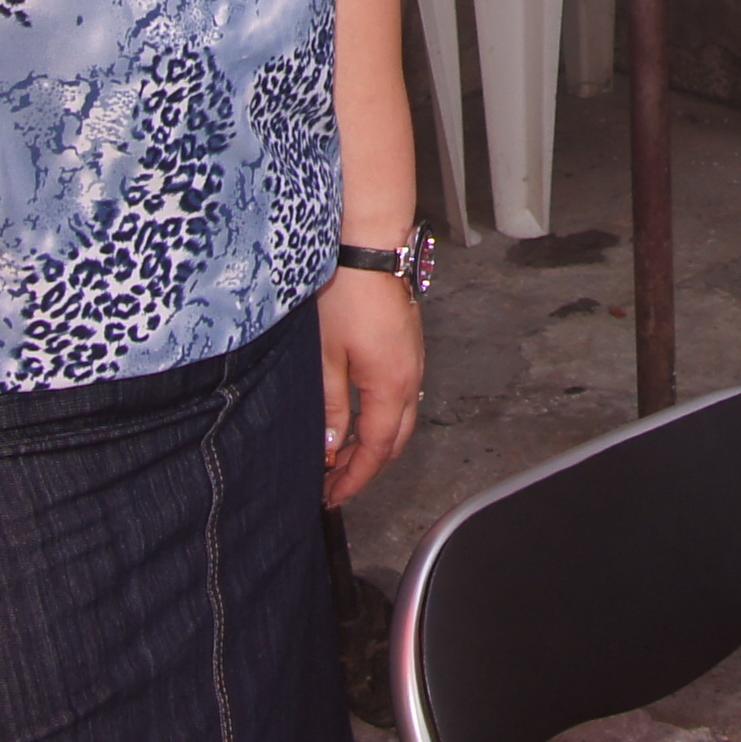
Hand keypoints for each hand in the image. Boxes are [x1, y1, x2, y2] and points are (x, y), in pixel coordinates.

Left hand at [316, 266, 424, 509]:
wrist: (369, 246)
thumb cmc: (346, 293)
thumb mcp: (327, 358)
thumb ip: (331, 408)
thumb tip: (331, 447)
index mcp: (391, 386)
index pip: (378, 450)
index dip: (356, 478)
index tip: (334, 495)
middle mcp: (410, 378)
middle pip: (396, 441)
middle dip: (367, 468)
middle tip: (336, 483)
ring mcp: (413, 361)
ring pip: (401, 420)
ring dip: (375, 443)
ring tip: (341, 454)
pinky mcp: (408, 347)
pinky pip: (401, 396)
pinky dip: (381, 418)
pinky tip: (358, 417)